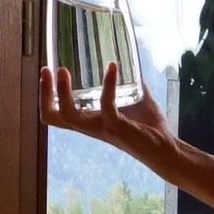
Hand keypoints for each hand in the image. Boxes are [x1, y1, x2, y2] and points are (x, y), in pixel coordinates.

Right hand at [40, 62, 171, 163]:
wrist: (168, 149)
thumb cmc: (150, 129)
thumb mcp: (136, 101)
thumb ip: (131, 85)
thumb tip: (130, 64)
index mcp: (91, 122)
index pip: (56, 115)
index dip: (45, 96)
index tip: (47, 72)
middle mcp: (92, 127)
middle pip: (54, 116)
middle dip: (46, 93)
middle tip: (46, 70)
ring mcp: (103, 128)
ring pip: (69, 115)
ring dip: (62, 93)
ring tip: (63, 70)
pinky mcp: (118, 127)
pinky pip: (106, 105)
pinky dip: (107, 84)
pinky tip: (112, 67)